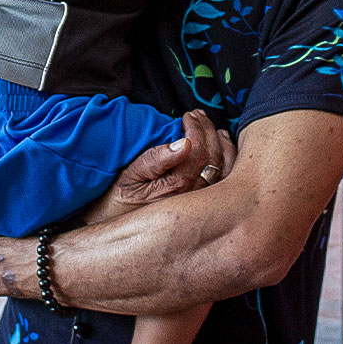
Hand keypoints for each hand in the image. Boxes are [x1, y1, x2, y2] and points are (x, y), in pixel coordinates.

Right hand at [82, 109, 236, 224]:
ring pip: (225, 169)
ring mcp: (201, 202)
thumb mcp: (129, 176)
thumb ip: (155, 159)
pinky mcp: (202, 205)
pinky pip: (224, 180)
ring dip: (221, 143)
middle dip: (207, 130)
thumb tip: (184, 143)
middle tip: (197, 115)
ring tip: (212, 127)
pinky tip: (221, 146)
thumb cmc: (119, 201)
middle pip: (214, 157)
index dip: (196, 129)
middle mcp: (194, 197)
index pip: (199, 151)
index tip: (186, 116)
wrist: (114, 227)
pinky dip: (227, 159)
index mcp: (177, 187)